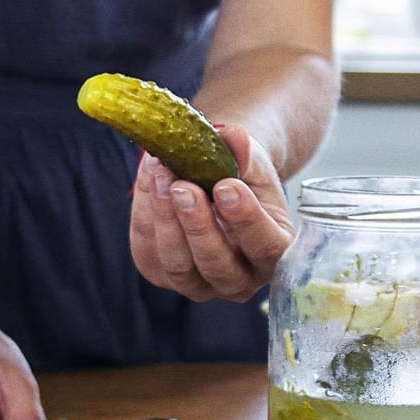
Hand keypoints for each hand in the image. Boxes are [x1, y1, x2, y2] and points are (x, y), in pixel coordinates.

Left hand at [130, 123, 294, 301]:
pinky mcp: (162, 274)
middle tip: (183, 186)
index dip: (246, 219)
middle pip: (218, 265)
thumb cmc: (243, 175)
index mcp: (274, 253)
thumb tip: (232, 135)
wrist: (218, 184)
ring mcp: (200, 284)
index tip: (227, 186)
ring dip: (165, 220)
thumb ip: (244, 151)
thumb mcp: (250, 160)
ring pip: (179, 265)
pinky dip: (146, 215)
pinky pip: (149, 252)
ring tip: (160, 174)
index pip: (265, 245)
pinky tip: (149, 180)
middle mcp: (240, 280)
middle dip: (197, 225)